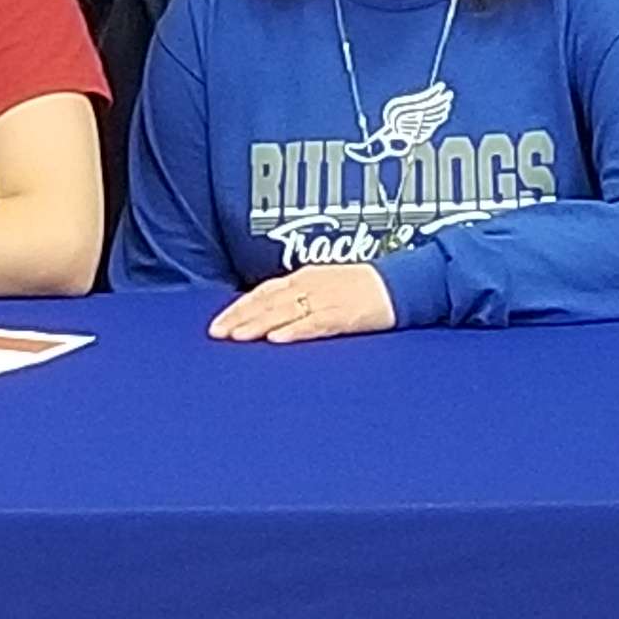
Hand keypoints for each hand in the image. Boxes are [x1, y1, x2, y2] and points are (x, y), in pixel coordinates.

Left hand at [210, 264, 397, 344]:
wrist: (401, 285)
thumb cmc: (364, 289)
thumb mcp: (325, 286)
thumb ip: (298, 299)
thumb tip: (270, 316)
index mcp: (305, 278)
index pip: (264, 292)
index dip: (239, 307)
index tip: (219, 323)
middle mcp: (311, 285)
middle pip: (268, 302)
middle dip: (241, 318)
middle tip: (218, 334)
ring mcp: (327, 299)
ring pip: (286, 311)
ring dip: (259, 324)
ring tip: (238, 337)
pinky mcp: (344, 315)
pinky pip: (315, 323)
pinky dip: (295, 330)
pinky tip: (277, 339)